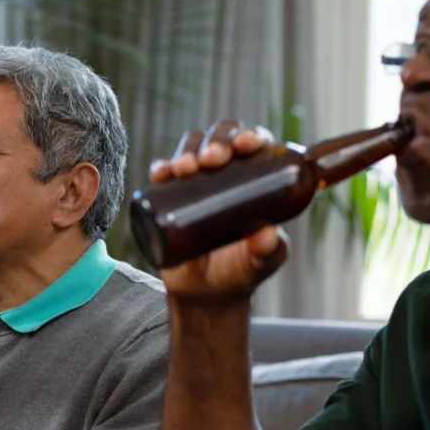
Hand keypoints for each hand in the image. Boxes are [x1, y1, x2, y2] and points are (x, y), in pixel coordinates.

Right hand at [152, 119, 289, 307]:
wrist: (203, 293)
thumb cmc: (240, 272)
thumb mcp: (260, 262)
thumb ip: (268, 251)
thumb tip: (267, 234)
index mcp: (253, 179)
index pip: (253, 146)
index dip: (249, 136)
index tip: (246, 146)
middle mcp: (224, 173)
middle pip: (220, 138)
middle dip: (216, 140)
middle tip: (211, 160)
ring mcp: (194, 183)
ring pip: (191, 147)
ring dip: (188, 150)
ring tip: (185, 169)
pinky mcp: (168, 197)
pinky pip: (162, 173)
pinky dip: (160, 167)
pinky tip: (161, 173)